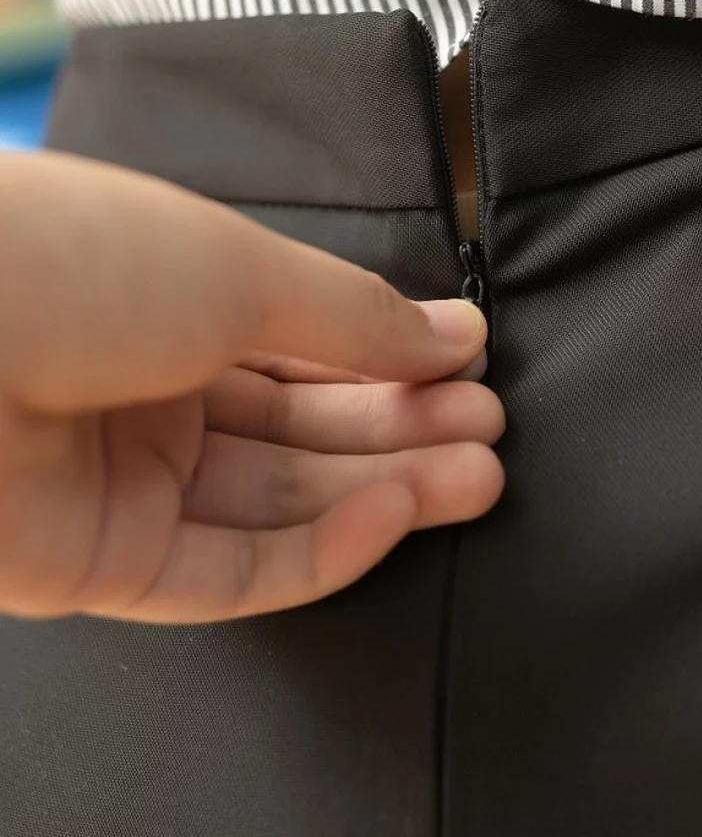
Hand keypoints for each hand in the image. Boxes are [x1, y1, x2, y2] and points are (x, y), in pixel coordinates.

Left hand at [0, 151, 505, 623]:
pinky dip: (320, 550)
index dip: (391, 358)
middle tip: (494, 433)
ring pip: (277, 506)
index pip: (303, 348)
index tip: (474, 362)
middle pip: (300, 433)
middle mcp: (144, 395)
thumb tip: (450, 334)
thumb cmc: (71, 263)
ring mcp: (121, 484)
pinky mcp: (100, 568)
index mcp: (165, 304)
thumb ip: (351, 317)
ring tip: (481, 474)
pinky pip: (229, 574)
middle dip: (403, 431)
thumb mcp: (238, 269)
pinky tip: (393, 512)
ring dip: (385, 491)